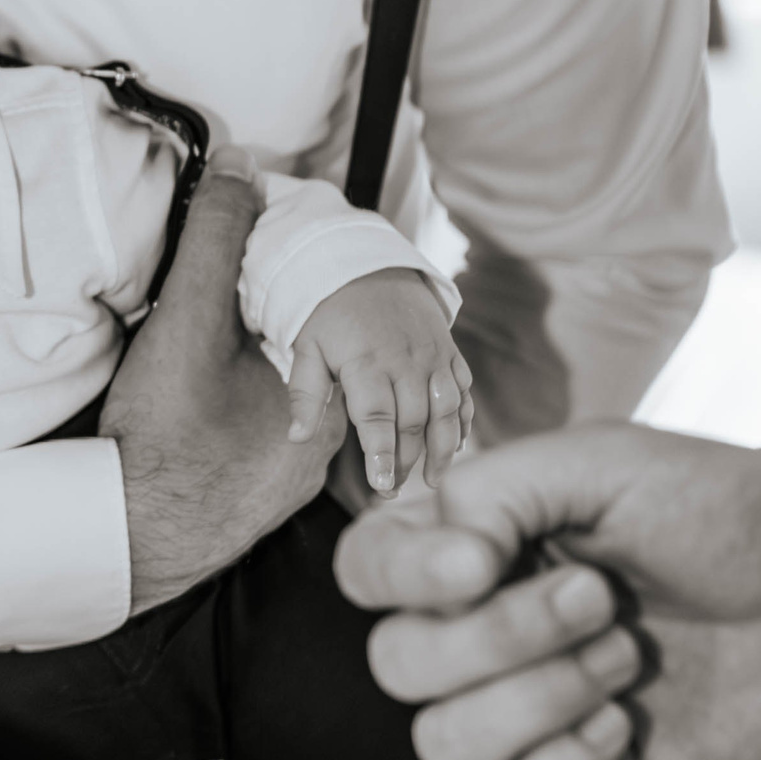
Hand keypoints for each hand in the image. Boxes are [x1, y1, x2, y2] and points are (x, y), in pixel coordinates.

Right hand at [105, 151, 344, 611]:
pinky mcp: (255, 508)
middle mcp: (328, 445)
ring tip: (211, 366)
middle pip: (312, 364)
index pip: (331, 317)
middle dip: (276, 334)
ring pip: (288, 409)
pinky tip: (200, 420)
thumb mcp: (190, 317)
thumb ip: (218, 237)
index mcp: (329, 393)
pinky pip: (260, 448)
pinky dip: (239, 426)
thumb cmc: (167, 431)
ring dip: (259, 383)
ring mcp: (292, 485)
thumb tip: (241, 164)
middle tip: (226, 316)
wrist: (129, 537)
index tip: (249, 271)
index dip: (292, 283)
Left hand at [287, 270, 471, 495]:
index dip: (381, 454)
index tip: (382, 486)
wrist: (368, 267)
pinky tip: (456, 446)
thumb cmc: (329, 315)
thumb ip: (304, 394)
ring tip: (432, 481)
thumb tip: (296, 438)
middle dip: (407, 461)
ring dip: (443, 450)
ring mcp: (433, 357)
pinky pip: (463, 392)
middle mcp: (405, 361)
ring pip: (447, 411)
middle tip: (393, 492)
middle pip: (413, 422)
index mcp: (366, 363)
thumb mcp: (306, 348)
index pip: (376, 418)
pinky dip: (463, 421)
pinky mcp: (449, 353)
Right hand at [337, 424, 760, 759]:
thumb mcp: (606, 464)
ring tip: (624, 658)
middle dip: (504, 639)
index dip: (403, 578)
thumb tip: (444, 562)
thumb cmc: (713, 515)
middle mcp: (468, 632)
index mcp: (460, 548)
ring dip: (541, 702)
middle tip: (601, 600)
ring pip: (444, 745)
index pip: (363, 572)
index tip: (485, 564)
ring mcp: (512, 713)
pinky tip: (620, 732)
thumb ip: (498, 490)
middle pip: (397, 666)